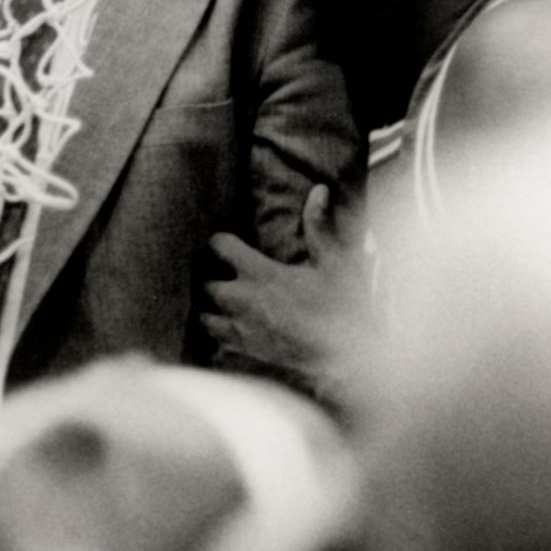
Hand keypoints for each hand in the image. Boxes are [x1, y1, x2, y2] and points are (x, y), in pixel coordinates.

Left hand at [201, 184, 369, 398]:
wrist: (347, 360)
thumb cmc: (342, 308)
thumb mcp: (334, 263)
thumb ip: (319, 227)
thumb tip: (319, 190)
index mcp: (260, 274)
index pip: (219, 246)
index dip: (219, 241)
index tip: (226, 241)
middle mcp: (242, 301)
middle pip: (204, 284)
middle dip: (208, 276)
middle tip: (219, 271)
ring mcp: (241, 330)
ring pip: (203, 316)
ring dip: (208, 307)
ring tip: (220, 302)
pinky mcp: (245, 353)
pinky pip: (215, 343)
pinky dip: (217, 335)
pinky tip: (230, 330)